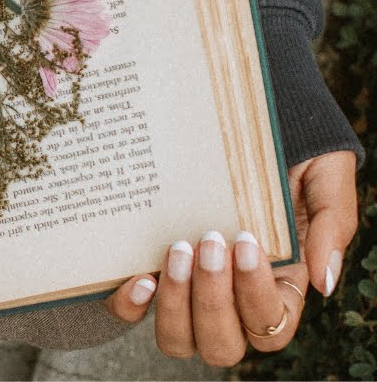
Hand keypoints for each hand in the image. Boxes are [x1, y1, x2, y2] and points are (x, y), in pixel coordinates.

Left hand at [104, 150, 356, 365]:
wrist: (237, 119)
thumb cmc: (287, 153)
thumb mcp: (324, 176)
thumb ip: (333, 225)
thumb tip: (324, 283)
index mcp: (277, 286)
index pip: (270, 324)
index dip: (256, 295)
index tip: (245, 240)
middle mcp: (230, 298)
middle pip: (222, 344)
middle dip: (213, 301)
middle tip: (208, 241)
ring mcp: (186, 288)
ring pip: (179, 338)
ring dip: (176, 304)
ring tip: (178, 249)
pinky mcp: (150, 269)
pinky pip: (131, 313)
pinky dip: (131, 306)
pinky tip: (141, 276)